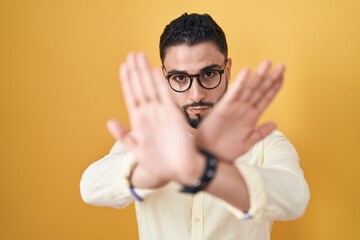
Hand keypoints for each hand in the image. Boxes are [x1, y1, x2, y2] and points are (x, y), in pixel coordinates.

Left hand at [107, 53, 203, 183]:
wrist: (180, 169)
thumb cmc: (159, 163)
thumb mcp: (137, 150)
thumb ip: (124, 135)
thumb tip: (109, 121)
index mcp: (139, 121)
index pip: (131, 96)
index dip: (127, 81)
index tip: (123, 66)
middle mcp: (149, 113)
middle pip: (140, 87)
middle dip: (135, 70)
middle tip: (131, 53)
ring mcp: (161, 112)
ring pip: (150, 87)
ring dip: (144, 71)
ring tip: (139, 56)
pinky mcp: (173, 114)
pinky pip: (165, 95)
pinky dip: (159, 83)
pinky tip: (154, 71)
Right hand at [197, 60, 284, 161]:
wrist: (210, 156)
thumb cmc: (227, 150)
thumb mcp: (248, 143)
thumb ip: (261, 133)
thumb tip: (276, 124)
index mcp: (251, 117)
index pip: (266, 99)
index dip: (275, 87)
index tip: (283, 76)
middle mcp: (244, 109)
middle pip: (260, 90)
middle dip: (270, 78)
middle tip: (282, 65)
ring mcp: (234, 108)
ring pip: (249, 89)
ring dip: (258, 76)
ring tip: (268, 63)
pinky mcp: (223, 108)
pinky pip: (234, 93)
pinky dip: (240, 83)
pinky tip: (247, 72)